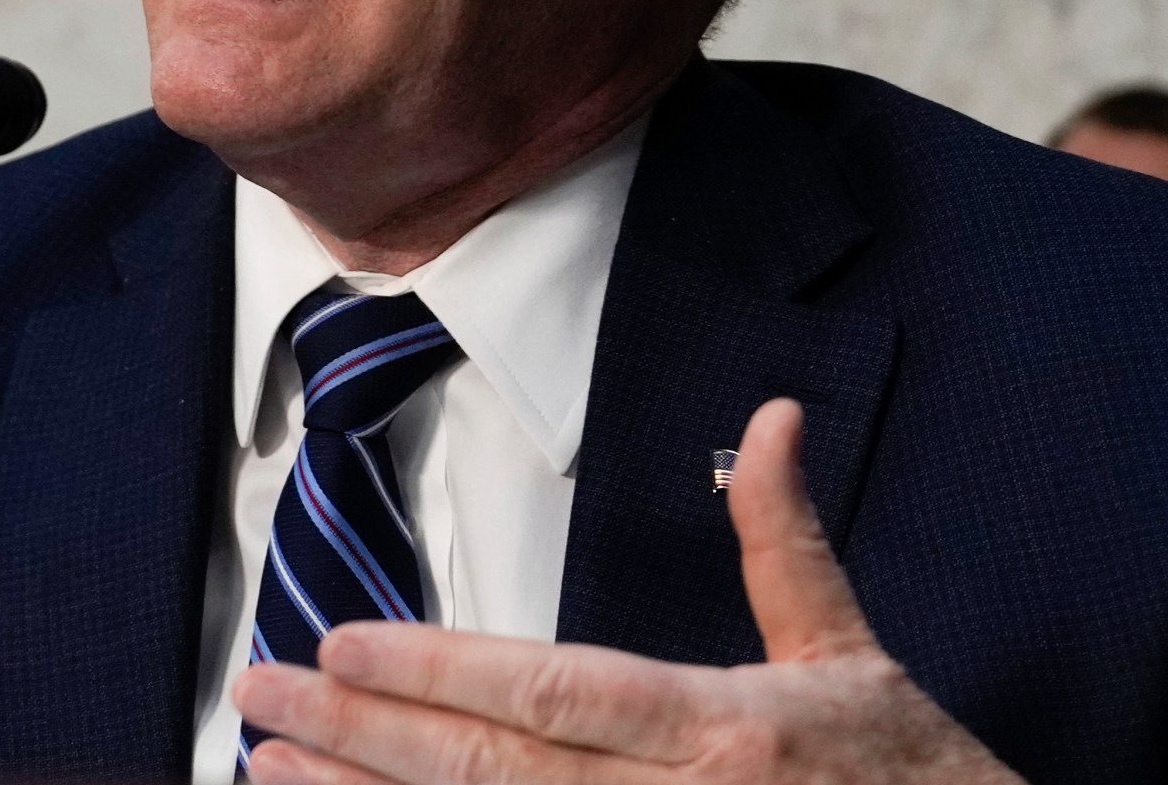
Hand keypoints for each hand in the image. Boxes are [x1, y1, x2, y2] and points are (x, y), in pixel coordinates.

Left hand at [233, 398, 1024, 784]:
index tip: (345, 644)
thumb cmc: (908, 779)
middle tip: (260, 692)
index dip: (442, 669)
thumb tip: (767, 418)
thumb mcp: (851, 655)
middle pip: (488, 773)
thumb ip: (785, 541)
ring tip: (268, 767)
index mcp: (723, 733)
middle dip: (361, 734)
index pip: (554, 692)